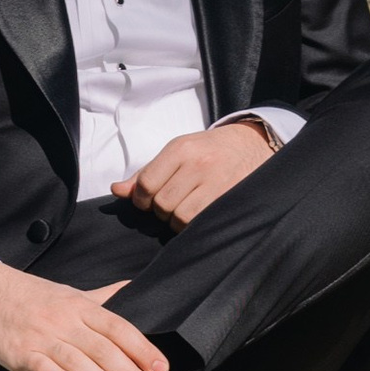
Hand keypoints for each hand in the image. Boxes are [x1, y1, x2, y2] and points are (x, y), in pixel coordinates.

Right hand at [0, 259, 168, 370]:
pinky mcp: (21, 354)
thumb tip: (135, 289)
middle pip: (102, 348)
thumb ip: (104, 297)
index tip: (159, 367)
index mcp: (80, 306)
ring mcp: (41, 338)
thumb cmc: (34, 297)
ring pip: (77, 361)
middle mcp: (63, 321)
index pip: (118, 327)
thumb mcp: (71, 293)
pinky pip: (45, 370)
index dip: (141, 348)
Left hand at [111, 118, 276, 224]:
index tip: (147, 200)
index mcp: (181, 149)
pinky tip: (199, 216)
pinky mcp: (232, 199)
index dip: (141, 198)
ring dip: (178, 220)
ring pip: (181, 217)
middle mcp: (198, 164)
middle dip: (161, 210)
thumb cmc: (208, 150)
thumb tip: (117, 191)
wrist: (253, 144)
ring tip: (185, 210)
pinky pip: (201, 223)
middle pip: (163, 204)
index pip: (146, 183)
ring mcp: (217, 182)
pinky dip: (194, 225)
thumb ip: (146, 173)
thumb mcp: (176, 152)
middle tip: (171, 204)